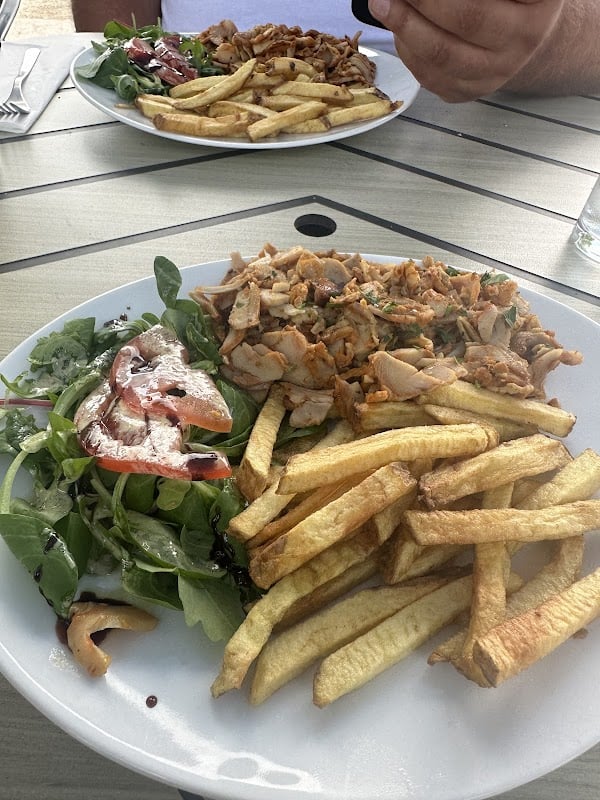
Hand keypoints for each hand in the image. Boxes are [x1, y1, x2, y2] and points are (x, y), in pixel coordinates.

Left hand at [367, 0, 564, 100]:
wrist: (520, 37)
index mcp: (540, 1)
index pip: (483, 4)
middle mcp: (524, 39)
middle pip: (468, 18)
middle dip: (423, 0)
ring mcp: (496, 73)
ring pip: (442, 53)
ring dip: (405, 26)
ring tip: (383, 3)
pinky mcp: (468, 92)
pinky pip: (430, 75)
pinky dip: (407, 48)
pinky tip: (398, 27)